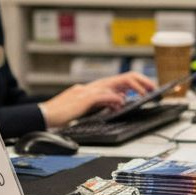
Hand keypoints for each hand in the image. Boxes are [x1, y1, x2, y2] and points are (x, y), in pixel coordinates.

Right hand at [41, 71, 155, 127]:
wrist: (42, 116)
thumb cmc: (61, 115)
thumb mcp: (84, 108)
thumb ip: (101, 103)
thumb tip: (119, 101)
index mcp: (92, 88)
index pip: (118, 81)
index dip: (135, 82)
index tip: (147, 87)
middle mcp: (91, 86)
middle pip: (121, 78)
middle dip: (140, 81)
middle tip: (153, 88)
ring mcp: (87, 91)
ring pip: (116, 82)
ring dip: (134, 86)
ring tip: (146, 93)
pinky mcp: (83, 99)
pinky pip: (103, 95)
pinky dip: (114, 98)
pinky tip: (121, 103)